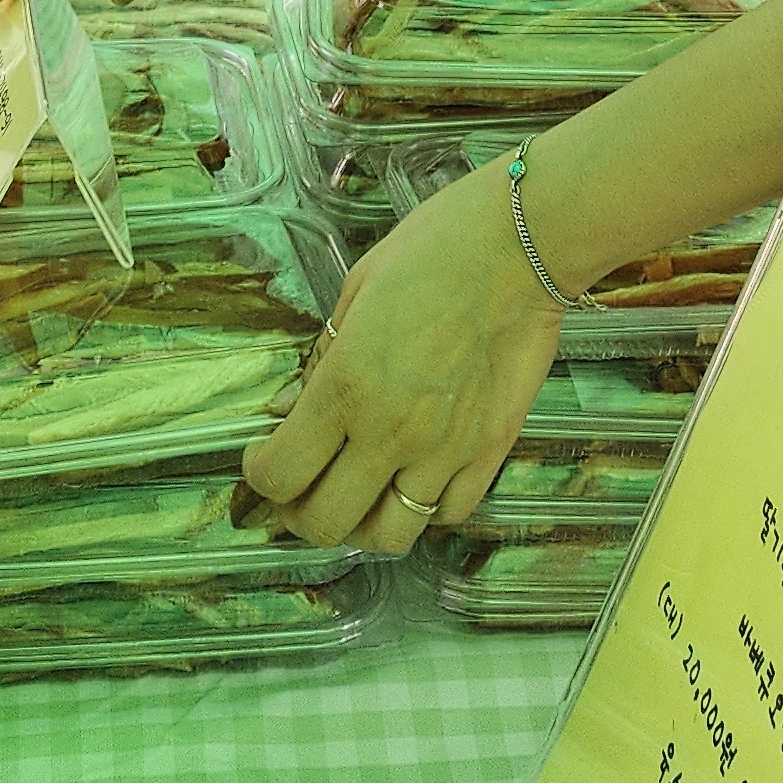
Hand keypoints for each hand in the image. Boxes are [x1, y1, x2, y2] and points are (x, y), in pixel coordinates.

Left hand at [243, 160, 561, 554]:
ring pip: (389, 537)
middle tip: (300, 486)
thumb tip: (287, 407)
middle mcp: (391, 433)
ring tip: (358, 491)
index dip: (260, 474)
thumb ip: (319, 359)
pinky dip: (426, 508)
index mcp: (347, 387)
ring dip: (362, 523)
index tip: (263, 454)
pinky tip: (415, 475)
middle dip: (299, 513)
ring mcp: (445, 452)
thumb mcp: (355, 290)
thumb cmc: (435, 249)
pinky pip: (449, 513)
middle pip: (325, 524)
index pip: (280, 474)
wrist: (522, 245)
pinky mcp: (491, 452)